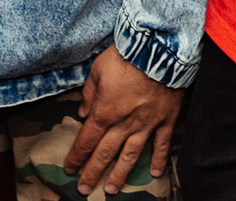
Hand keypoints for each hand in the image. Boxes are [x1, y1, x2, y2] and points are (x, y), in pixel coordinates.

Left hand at [61, 45, 182, 194]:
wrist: (158, 49)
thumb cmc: (125, 56)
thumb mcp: (97, 70)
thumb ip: (89, 94)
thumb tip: (82, 113)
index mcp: (105, 112)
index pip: (87, 140)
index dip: (77, 156)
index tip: (70, 169)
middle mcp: (124, 123)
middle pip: (105, 153)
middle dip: (93, 172)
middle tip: (85, 190)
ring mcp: (146, 124)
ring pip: (131, 154)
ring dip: (120, 174)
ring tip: (112, 189)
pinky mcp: (166, 119)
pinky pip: (161, 143)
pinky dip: (158, 159)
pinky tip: (154, 173)